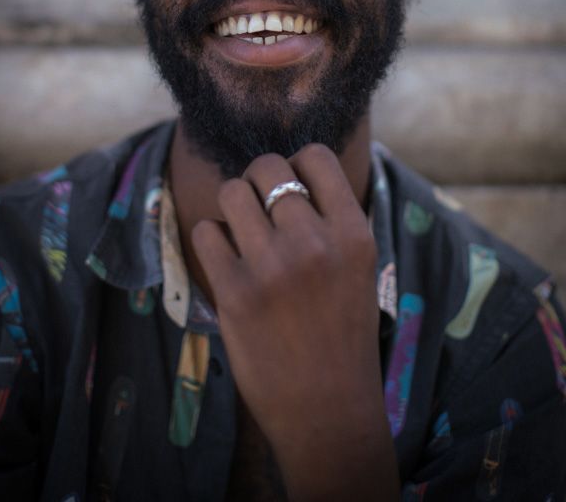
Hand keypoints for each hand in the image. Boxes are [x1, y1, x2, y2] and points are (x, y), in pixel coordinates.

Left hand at [191, 144, 398, 500]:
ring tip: (241, 232)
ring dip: (232, 205)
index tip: (292, 187)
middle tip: (260, 209)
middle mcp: (314, 242)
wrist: (328, 410)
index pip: (315, 156)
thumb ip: (332, 220)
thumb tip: (294, 169)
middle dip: (258, 180)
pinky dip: (212, 239)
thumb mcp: (359, 268)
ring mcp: (272, 267)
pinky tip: (227, 260)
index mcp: (353, 233)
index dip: (297, 163)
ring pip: (231, 191)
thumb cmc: (343, 334)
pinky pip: (206, 231)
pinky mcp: (234, 293)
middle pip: (267, 166)